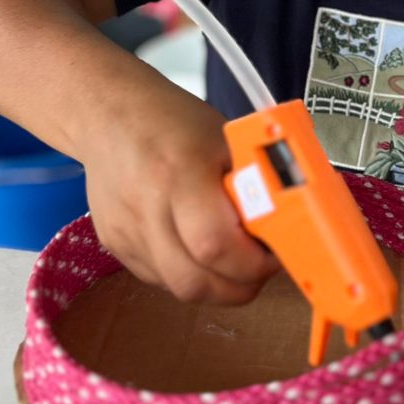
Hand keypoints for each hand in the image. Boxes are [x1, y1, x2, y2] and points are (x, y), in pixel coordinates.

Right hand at [77, 75, 278, 305]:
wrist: (109, 114)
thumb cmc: (173, 122)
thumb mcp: (226, 140)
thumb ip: (256, 182)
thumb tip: (294, 219)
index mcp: (179, 174)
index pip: (216, 244)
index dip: (253, 261)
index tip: (273, 251)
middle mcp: (146, 208)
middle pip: (196, 282)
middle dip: (239, 285)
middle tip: (258, 264)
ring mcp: (126, 232)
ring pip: (180, 289)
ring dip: (216, 284)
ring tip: (232, 257)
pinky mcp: (115, 245)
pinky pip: (161, 280)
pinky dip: (189, 273)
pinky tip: (197, 246)